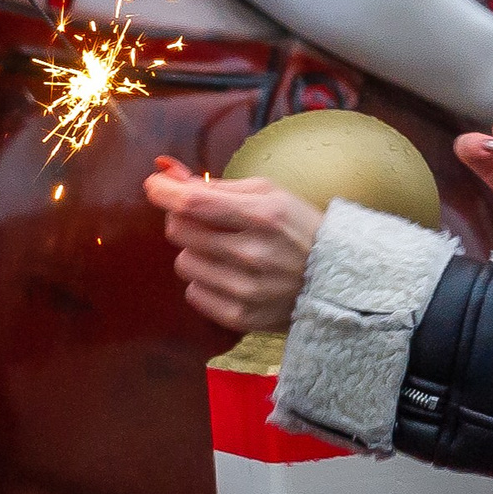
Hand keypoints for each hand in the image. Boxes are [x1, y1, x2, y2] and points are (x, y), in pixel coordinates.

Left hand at [143, 159, 324, 332]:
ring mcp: (246, 289)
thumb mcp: (270, 194)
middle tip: (203, 219)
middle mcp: (252, 254)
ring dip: (196, 252)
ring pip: (184, 263)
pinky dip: (205, 282)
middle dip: (183, 219)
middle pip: (180, 231)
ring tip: (225, 251)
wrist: (337, 281)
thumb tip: (171, 177)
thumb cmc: (299, 228)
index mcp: (262, 216)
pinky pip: (194, 293)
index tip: (155, 186)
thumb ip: (219, 187)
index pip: (193, 202)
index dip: (164, 192)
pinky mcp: (241, 316)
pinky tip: (231, 276)